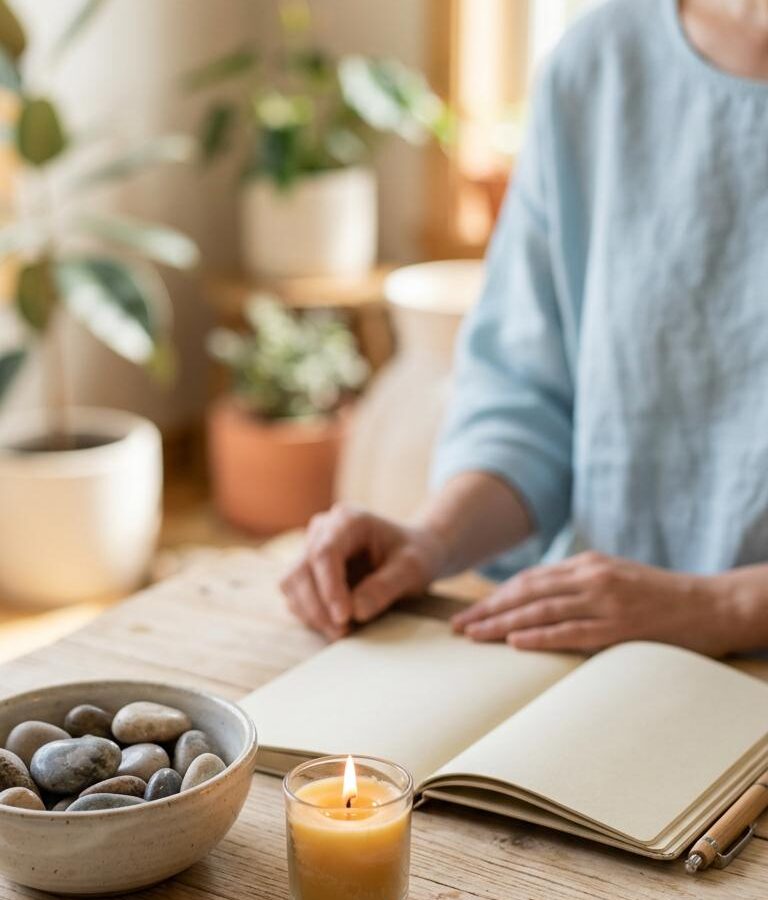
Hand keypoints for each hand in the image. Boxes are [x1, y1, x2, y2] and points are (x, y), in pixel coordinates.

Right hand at [280, 503, 445, 640]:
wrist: (413, 554)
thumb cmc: (414, 555)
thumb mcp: (412, 569)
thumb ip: (386, 586)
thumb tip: (356, 611)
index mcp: (349, 520)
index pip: (325, 552)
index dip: (330, 588)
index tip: (344, 618)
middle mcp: (323, 530)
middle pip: (301, 570)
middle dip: (318, 607)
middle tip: (344, 632)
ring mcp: (311, 549)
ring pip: (292, 584)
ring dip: (312, 613)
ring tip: (343, 632)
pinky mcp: (308, 571)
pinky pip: (296, 595)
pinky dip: (311, 615)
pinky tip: (338, 625)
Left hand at [451, 552, 733, 655]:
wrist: (710, 604)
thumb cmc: (661, 597)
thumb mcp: (615, 578)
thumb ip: (580, 584)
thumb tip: (541, 600)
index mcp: (587, 565)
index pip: (529, 581)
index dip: (496, 597)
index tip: (471, 613)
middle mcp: (590, 578)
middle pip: (526, 593)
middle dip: (489, 610)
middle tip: (458, 627)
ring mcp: (605, 601)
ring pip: (541, 611)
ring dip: (503, 624)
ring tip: (474, 635)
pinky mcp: (620, 626)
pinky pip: (572, 631)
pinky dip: (540, 636)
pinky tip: (514, 643)